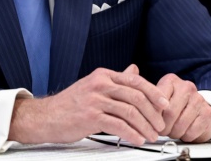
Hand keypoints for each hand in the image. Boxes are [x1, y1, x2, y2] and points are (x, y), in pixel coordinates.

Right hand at [9, 65, 169, 145]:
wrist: (47, 116)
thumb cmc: (70, 104)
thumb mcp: (94, 85)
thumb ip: (116, 79)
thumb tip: (134, 70)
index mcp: (103, 75)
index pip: (135, 81)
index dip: (154, 93)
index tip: (164, 105)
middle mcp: (100, 84)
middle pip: (136, 95)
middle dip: (153, 112)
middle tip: (160, 124)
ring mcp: (95, 99)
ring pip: (130, 111)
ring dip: (145, 126)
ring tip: (151, 135)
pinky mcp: (91, 116)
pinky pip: (118, 125)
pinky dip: (132, 133)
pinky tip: (138, 139)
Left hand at [156, 73, 210, 142]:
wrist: (198, 111)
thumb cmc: (174, 105)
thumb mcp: (159, 99)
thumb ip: (149, 101)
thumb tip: (139, 109)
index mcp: (171, 81)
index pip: (158, 98)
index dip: (153, 113)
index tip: (151, 120)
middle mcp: (186, 87)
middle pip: (170, 113)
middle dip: (163, 126)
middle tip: (161, 130)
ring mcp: (199, 99)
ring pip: (181, 124)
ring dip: (174, 133)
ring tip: (172, 131)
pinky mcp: (207, 113)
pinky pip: (192, 131)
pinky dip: (185, 136)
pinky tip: (184, 132)